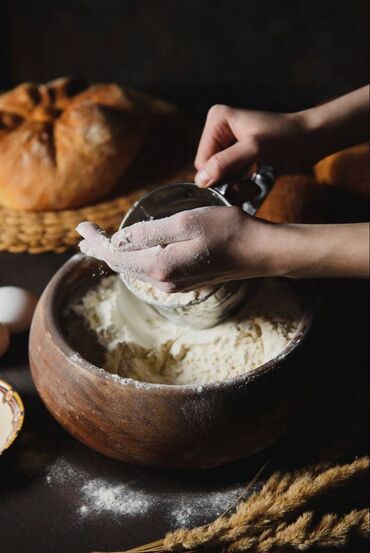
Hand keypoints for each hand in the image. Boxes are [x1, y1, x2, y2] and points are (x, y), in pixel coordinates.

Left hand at [77, 207, 279, 291]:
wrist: (258, 251)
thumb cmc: (227, 231)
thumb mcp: (184, 223)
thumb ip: (149, 232)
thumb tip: (120, 240)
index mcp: (160, 267)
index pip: (115, 255)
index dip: (95, 242)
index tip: (80, 228)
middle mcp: (163, 281)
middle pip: (122, 265)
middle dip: (101, 248)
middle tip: (84, 233)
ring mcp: (174, 284)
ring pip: (135, 268)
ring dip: (117, 254)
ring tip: (101, 242)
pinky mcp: (184, 281)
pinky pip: (150, 270)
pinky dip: (135, 258)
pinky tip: (132, 250)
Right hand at [194, 105, 311, 186]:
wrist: (311, 139)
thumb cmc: (286, 138)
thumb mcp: (253, 149)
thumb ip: (224, 163)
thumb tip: (200, 180)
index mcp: (217, 119)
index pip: (202, 161)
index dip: (216, 177)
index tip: (237, 184)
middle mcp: (219, 128)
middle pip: (208, 169)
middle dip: (227, 183)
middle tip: (247, 188)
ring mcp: (228, 142)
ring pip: (218, 176)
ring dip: (234, 187)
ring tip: (252, 188)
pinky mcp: (238, 154)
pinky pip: (228, 176)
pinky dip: (239, 185)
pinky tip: (253, 186)